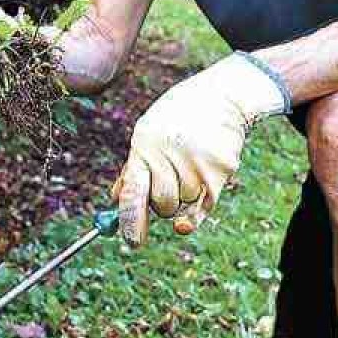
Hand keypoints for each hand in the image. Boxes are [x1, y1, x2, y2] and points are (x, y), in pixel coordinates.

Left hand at [110, 53, 288, 244]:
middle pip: (162, 206)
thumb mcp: (148, 133)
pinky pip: (207, 205)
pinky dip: (200, 207)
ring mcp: (197, 164)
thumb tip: (116, 200)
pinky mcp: (221, 170)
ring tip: (189, 165)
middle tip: (169, 184)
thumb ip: (133, 168)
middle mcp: (170, 156)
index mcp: (145, 146)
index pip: (133, 193)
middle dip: (162, 204)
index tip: (132, 241)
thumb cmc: (177, 117)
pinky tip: (199, 189)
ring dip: (185, 197)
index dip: (131, 222)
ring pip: (185, 205)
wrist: (221, 96)